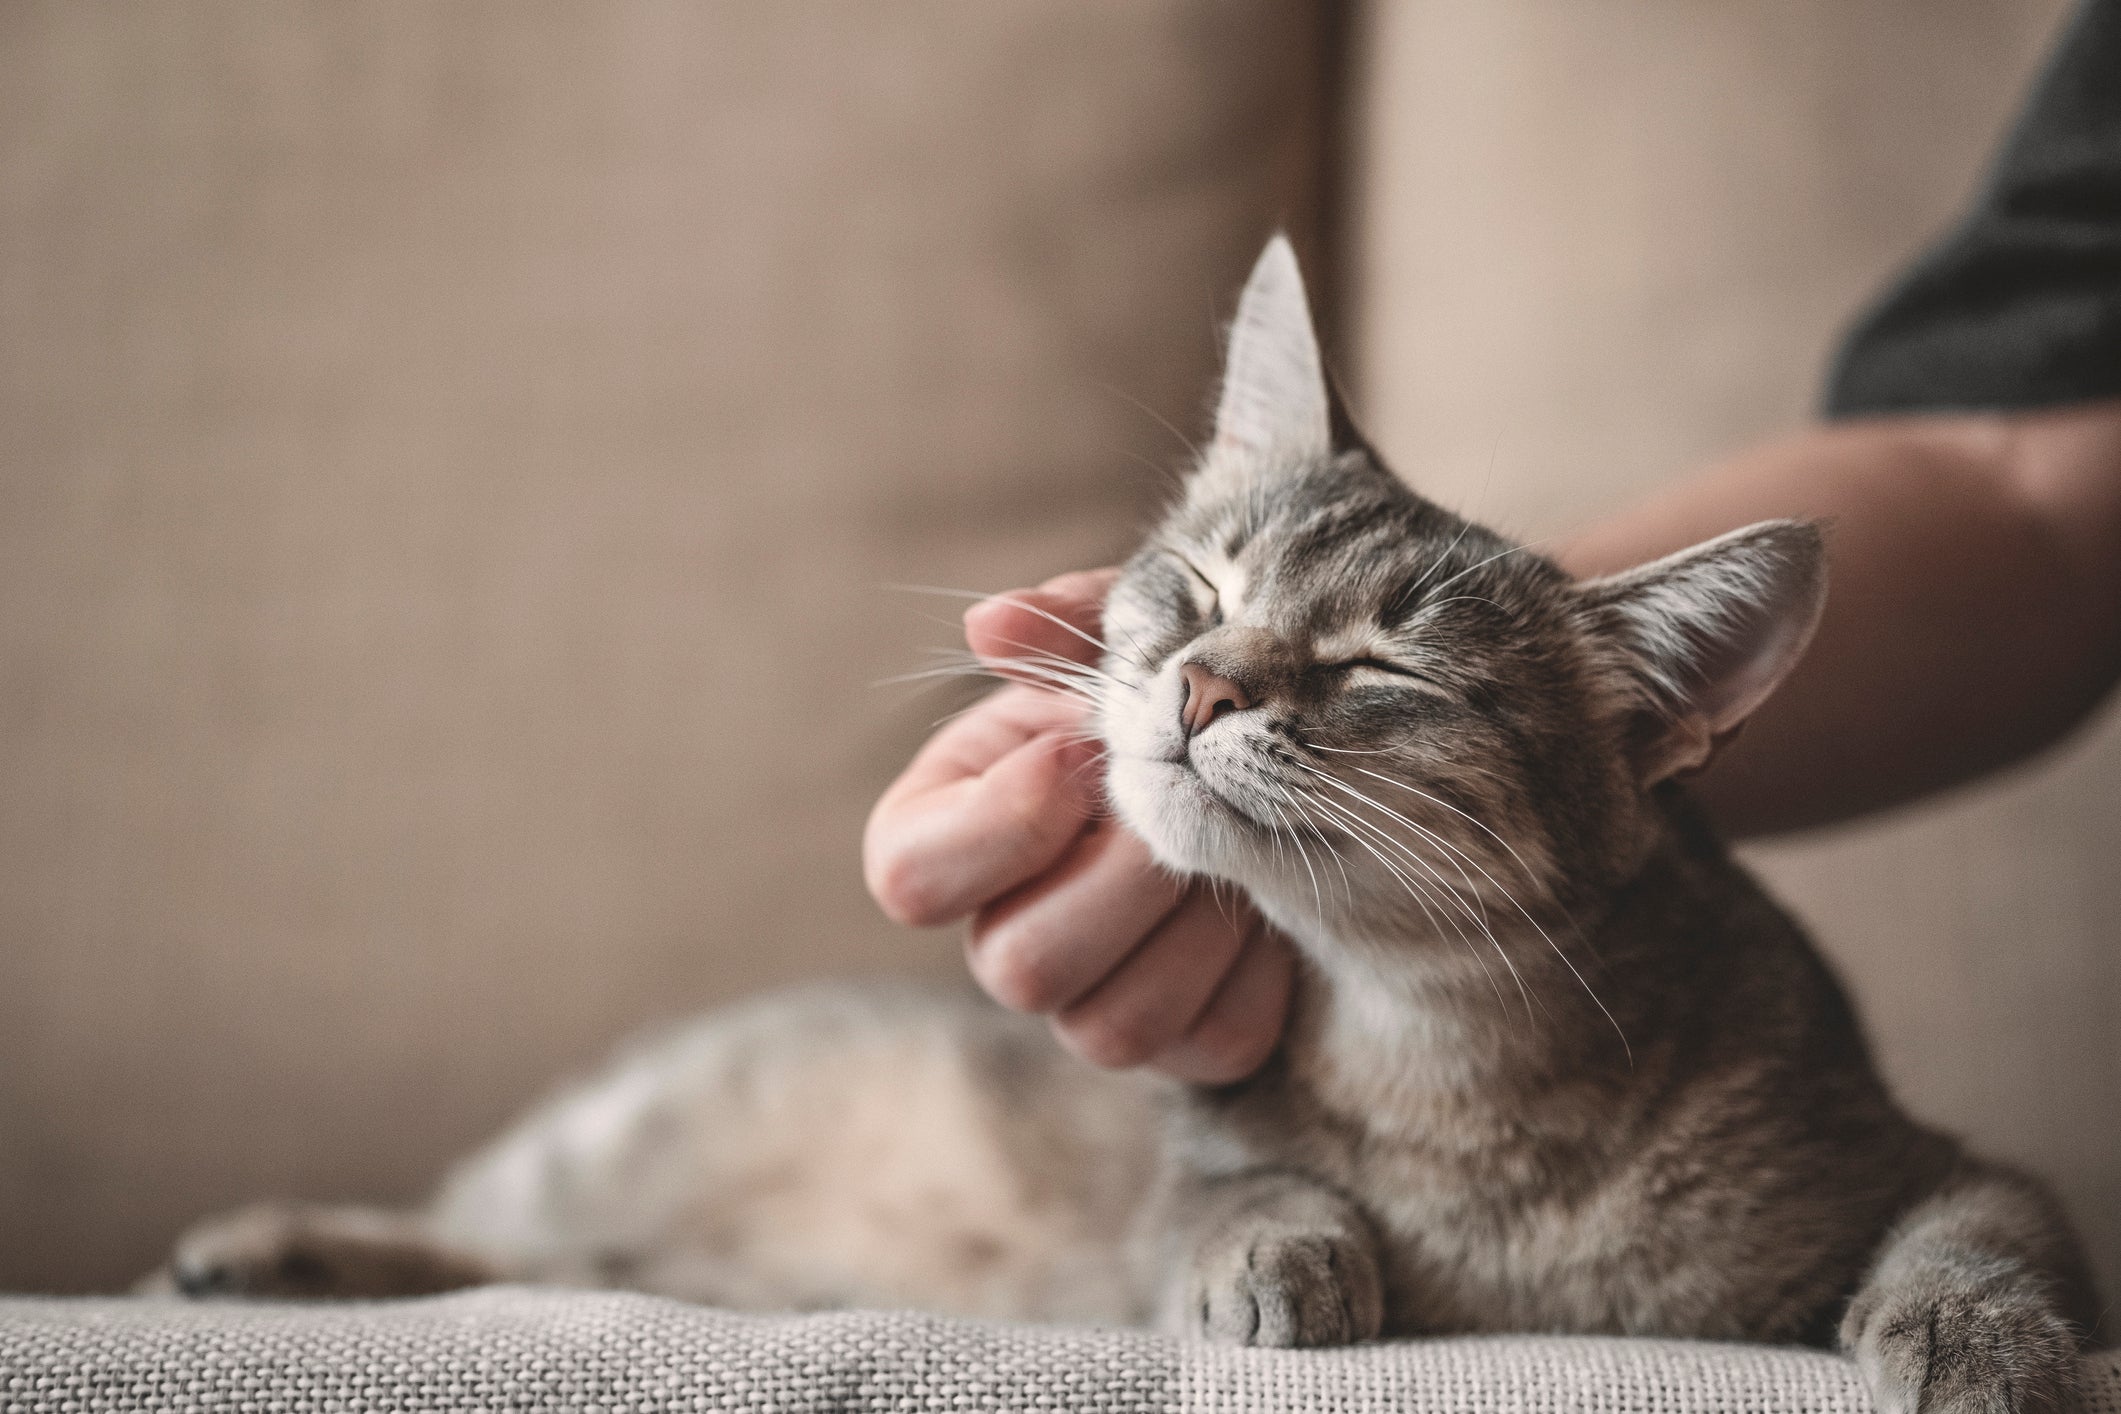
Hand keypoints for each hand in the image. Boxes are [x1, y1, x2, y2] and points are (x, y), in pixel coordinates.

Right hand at [864, 569, 1291, 1082]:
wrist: (1260, 769)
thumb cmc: (1156, 698)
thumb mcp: (1119, 647)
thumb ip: (1064, 629)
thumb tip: (992, 624)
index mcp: (948, 840)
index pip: (910, 879)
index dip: (1003, 823)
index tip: (1079, 753)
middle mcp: (1002, 936)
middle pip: (1015, 968)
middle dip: (1118, 878)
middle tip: (1179, 806)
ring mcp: (1088, 1004)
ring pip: (1110, 1027)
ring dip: (1189, 926)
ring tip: (1232, 850)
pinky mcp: (1186, 1043)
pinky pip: (1212, 1041)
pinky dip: (1256, 969)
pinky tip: (1270, 903)